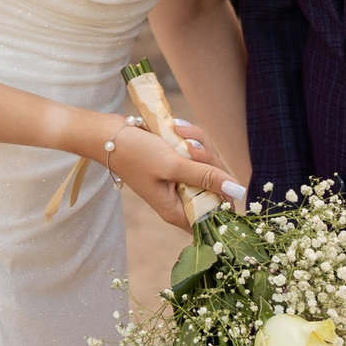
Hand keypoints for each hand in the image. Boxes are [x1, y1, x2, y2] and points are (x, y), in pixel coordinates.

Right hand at [103, 116, 244, 230]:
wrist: (108, 134)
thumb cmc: (136, 154)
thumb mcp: (173, 166)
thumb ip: (205, 177)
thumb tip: (237, 190)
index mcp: (177, 210)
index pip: (214, 217)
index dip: (225, 200)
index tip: (223, 177)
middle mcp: (180, 198)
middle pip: (215, 186)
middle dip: (209, 161)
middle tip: (191, 147)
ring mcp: (178, 179)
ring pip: (208, 164)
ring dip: (199, 143)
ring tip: (179, 131)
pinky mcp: (177, 162)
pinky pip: (197, 151)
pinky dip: (191, 137)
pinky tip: (177, 128)